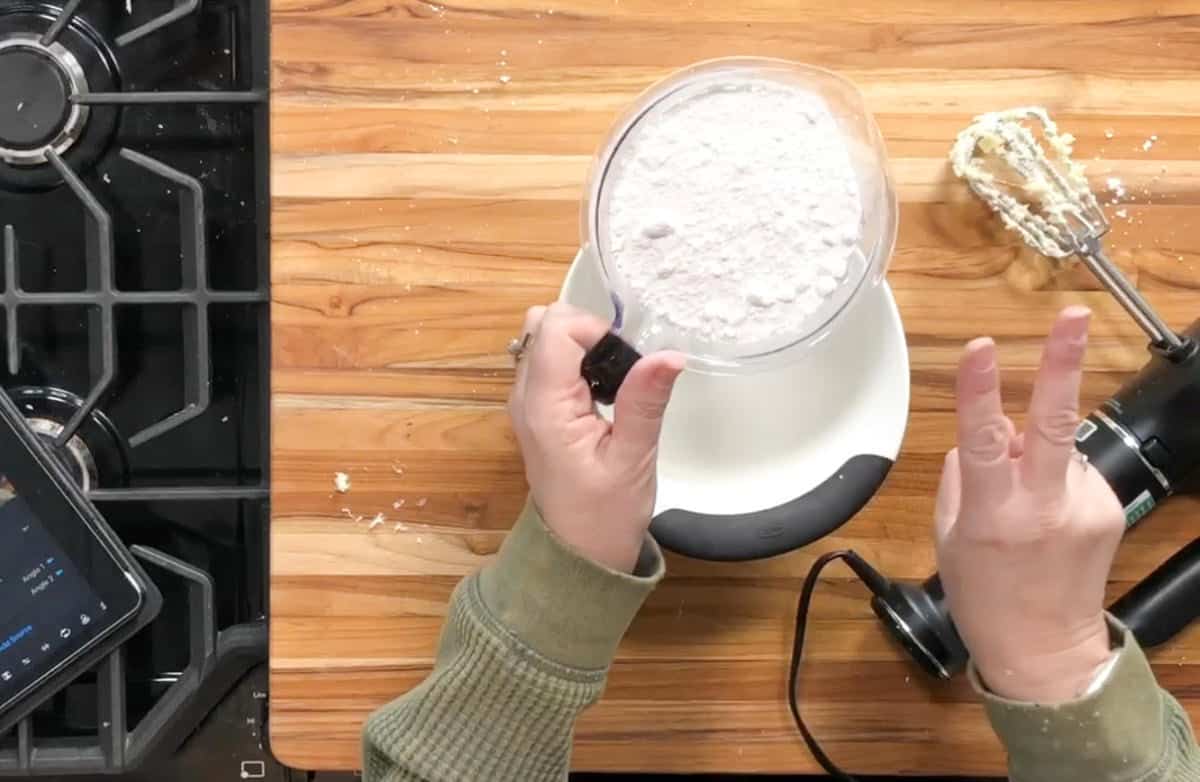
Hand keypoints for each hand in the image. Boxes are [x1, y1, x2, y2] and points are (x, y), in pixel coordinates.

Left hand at [508, 303, 685, 572]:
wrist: (578, 556)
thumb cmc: (605, 516)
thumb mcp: (633, 459)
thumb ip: (645, 401)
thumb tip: (670, 354)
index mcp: (544, 406)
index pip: (556, 328)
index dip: (595, 331)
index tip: (626, 362)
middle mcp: (524, 396)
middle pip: (543, 324)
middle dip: (587, 331)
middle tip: (621, 370)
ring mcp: (526, 402)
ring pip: (543, 339)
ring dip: (581, 346)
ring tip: (613, 383)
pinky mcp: (536, 410)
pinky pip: (548, 362)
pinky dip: (576, 361)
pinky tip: (602, 393)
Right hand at [935, 306, 1124, 701]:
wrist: (1046, 651)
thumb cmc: (985, 598)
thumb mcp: (949, 537)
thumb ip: (962, 479)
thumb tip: (979, 440)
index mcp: (994, 514)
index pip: (982, 441)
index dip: (979, 392)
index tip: (980, 348)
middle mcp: (1044, 505)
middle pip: (1053, 422)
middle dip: (1062, 363)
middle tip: (1072, 314)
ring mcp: (1084, 506)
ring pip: (1053, 448)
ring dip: (1034, 458)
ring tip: (1023, 510)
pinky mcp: (1108, 509)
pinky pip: (1071, 472)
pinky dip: (1053, 481)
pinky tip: (1048, 520)